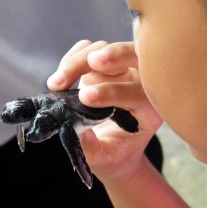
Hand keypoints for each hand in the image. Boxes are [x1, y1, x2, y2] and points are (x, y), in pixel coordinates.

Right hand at [47, 40, 162, 182]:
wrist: (118, 148)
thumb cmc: (114, 154)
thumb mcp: (103, 159)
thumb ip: (91, 148)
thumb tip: (72, 127)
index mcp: (149, 109)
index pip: (135, 92)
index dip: (110, 92)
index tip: (85, 97)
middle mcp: (141, 83)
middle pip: (130, 55)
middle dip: (111, 55)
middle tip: (91, 62)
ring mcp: (123, 69)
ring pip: (104, 48)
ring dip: (79, 61)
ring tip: (57, 84)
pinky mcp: (105, 63)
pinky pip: (89, 48)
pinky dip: (73, 56)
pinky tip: (62, 76)